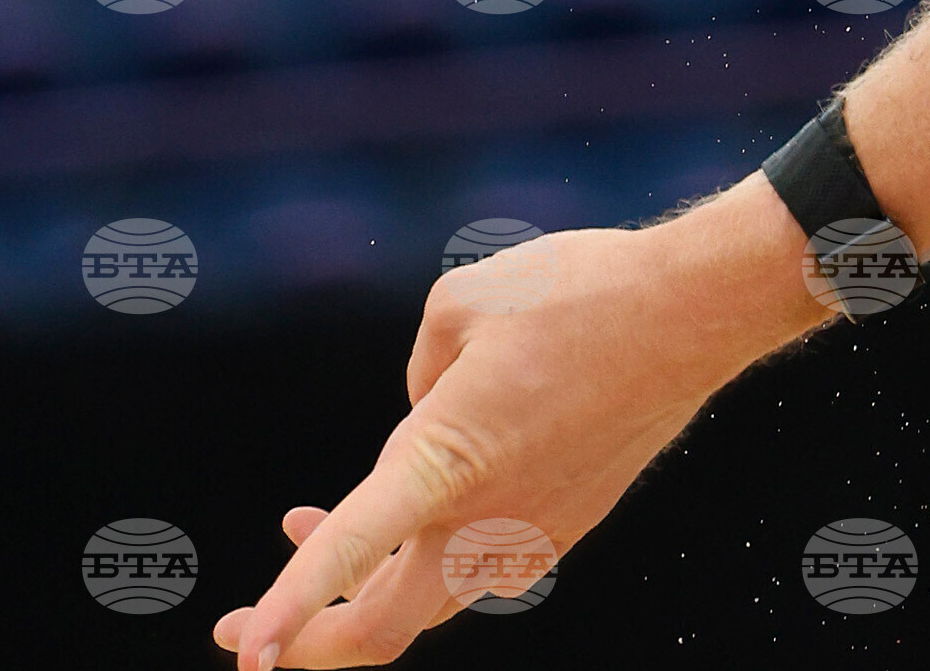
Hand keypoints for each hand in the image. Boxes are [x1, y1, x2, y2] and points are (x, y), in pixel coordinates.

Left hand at [213, 194, 822, 662]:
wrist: (689, 318)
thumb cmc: (572, 295)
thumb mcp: (458, 307)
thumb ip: (417, 379)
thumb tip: (425, 417)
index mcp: (444, 466)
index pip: (348, 556)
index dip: (290, 611)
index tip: (241, 654)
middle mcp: (482, 525)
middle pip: (378, 632)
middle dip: (307, 645)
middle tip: (245, 635)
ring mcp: (526, 539)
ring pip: (423, 603)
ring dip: (361, 588)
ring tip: (303, 524)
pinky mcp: (560, 531)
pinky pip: (472, 565)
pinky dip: (425, 550)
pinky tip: (416, 493)